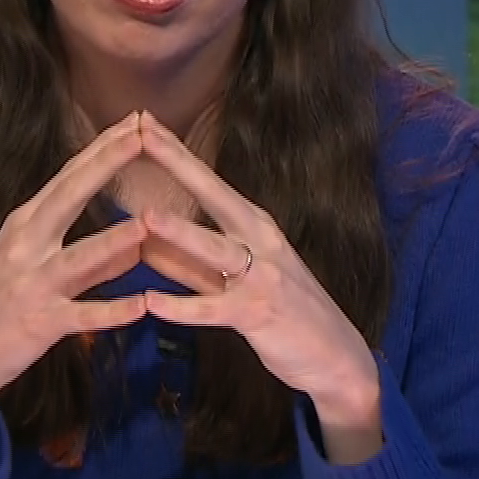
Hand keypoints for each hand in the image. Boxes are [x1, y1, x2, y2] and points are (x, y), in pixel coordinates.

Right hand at [0, 112, 150, 464]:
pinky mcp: (39, 324)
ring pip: (79, 258)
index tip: (135, 119)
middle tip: (144, 134)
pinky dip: (112, 311)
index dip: (102, 147)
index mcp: (25, 224)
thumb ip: (87, 255)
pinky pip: (82, 316)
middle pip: (71, 196)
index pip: (69, 176)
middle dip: (107, 163)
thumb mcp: (31, 267)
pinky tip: (142, 307)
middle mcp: (26, 244)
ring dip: (114, 241)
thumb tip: (137, 242)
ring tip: (149, 224)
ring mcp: (32, 284)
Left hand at [137, 118, 384, 462]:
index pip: (210, 183)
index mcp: (255, 226)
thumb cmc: (284, 313)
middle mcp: (261, 242)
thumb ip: (190, 263)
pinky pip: (213, 309)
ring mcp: (262, 277)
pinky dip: (181, 307)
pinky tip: (151, 303)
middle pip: (214, 196)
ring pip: (216, 250)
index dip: (178, 153)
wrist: (336, 357)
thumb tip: (143, 241)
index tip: (145, 122)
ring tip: (145, 217)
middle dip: (179, 164)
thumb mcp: (235, 281)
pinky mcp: (258, 315)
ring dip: (181, 233)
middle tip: (143, 134)